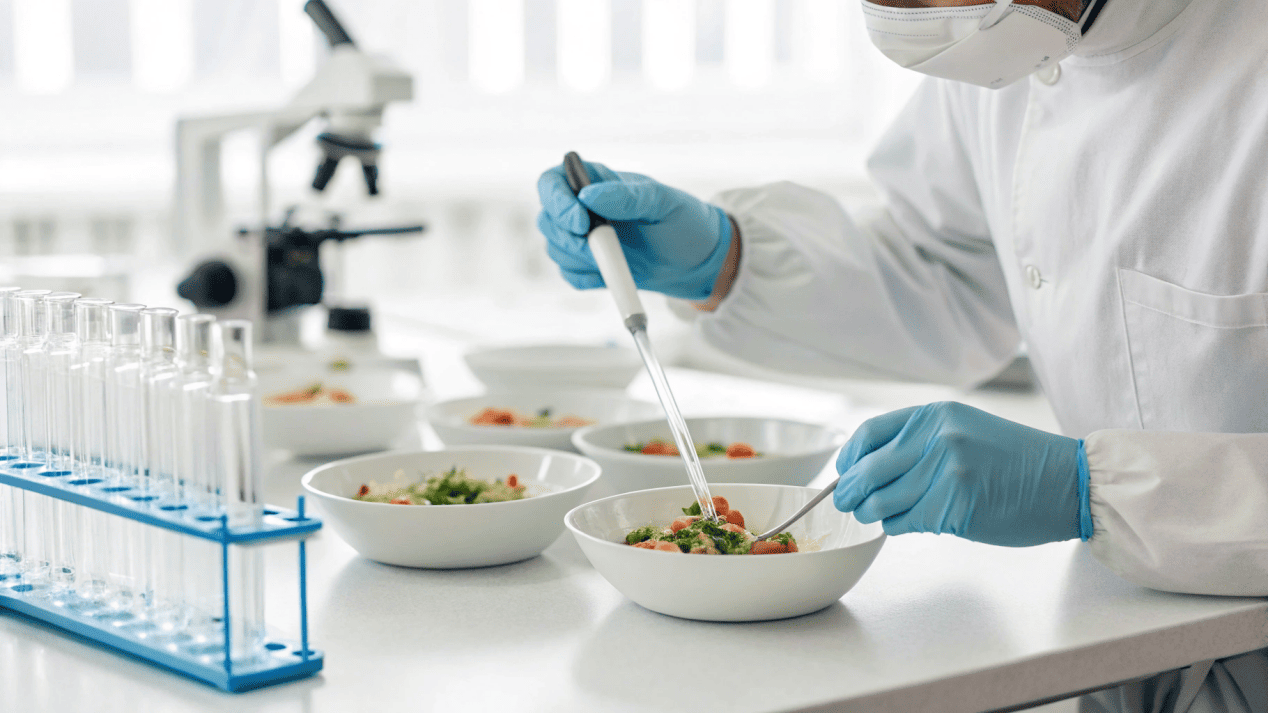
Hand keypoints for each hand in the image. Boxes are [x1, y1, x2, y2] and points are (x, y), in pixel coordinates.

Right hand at [536, 160, 732, 299]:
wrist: (697, 261)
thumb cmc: (682, 222)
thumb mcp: (662, 202)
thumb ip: (626, 197)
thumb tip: (588, 196)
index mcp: (595, 181)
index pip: (552, 183)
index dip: (557, 202)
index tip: (580, 222)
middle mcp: (581, 208)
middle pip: (547, 220)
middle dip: (568, 239)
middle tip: (599, 250)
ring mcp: (582, 239)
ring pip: (556, 250)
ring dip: (580, 260)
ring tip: (619, 261)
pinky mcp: (588, 266)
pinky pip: (571, 275)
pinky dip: (589, 279)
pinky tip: (617, 275)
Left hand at [833, 402, 1087, 546]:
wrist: (1067, 482)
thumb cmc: (1015, 460)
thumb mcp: (964, 429)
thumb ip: (919, 441)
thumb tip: (867, 467)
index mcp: (935, 416)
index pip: (869, 434)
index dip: (849, 458)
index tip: (844, 471)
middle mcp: (936, 439)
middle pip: (867, 471)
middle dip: (849, 492)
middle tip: (846, 503)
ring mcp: (945, 474)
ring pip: (880, 502)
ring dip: (872, 513)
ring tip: (878, 514)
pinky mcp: (954, 508)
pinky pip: (903, 522)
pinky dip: (897, 526)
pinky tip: (908, 522)